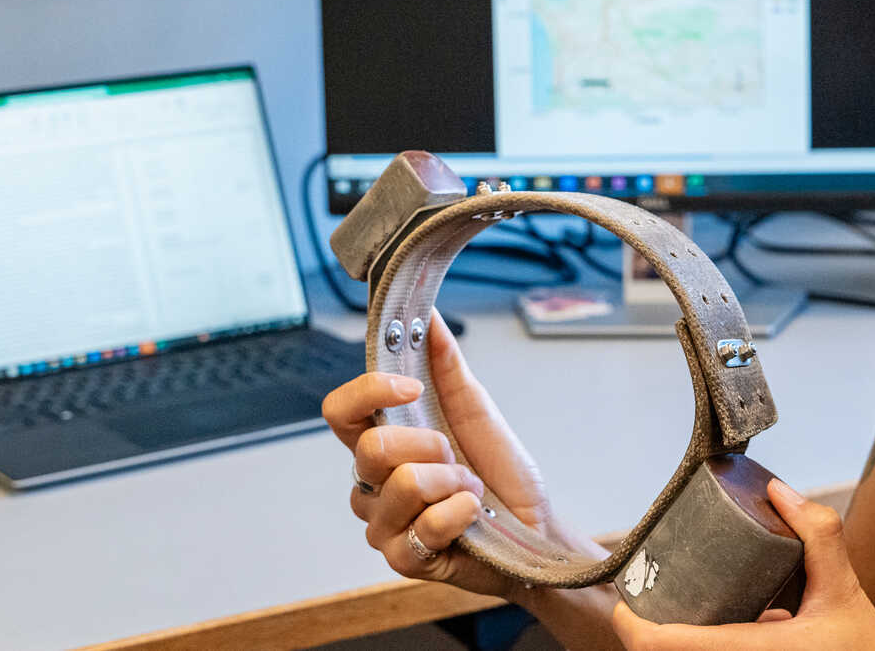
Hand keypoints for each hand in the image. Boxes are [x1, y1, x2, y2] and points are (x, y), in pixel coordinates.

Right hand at [321, 309, 565, 597]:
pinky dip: (462, 513)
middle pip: (371, 449)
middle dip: (431, 446)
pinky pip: (427, 525)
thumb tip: (427, 316)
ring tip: (469, 491)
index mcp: (381, 443)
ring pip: (403, 485)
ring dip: (454, 482)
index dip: (368, 392)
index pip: (339, 413)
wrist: (535, 526)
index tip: (412, 387)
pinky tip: (472, 517)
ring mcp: (382, 524)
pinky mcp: (402, 559)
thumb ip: (446, 364)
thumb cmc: (500, 472)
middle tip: (457, 459)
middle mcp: (371, 485)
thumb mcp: (476, 409)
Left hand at [610, 478, 874, 650]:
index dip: (632, 628)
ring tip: (664, 620)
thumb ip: (818, 535)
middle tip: (644, 603)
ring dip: (669, 650)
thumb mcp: (844, 590)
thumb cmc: (866, 650)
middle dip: (647, 638)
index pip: (667, 648)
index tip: (623, 603)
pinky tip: (696, 639)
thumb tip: (776, 490)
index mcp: (758, 650)